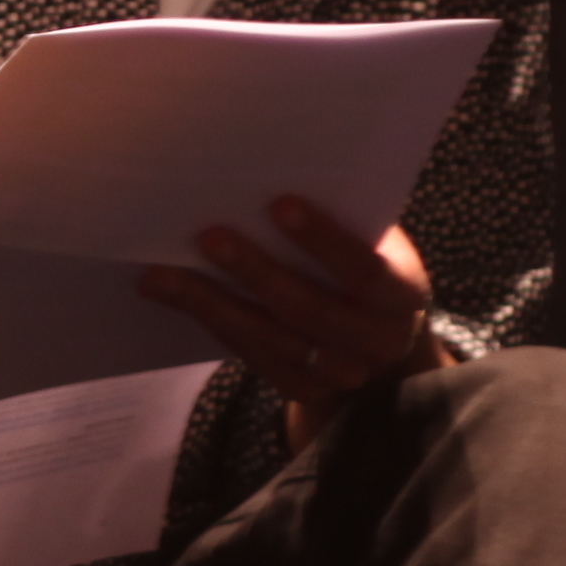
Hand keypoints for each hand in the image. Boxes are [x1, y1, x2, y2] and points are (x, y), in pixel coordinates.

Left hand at [138, 200, 442, 446]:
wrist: (376, 330)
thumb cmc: (365, 261)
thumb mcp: (371, 240)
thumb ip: (339, 221)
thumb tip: (263, 177)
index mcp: (403, 295)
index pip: (364, 269)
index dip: (323, 239)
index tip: (280, 202)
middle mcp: (377, 342)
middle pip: (308, 310)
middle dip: (254, 271)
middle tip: (207, 236)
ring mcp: (340, 373)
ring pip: (271, 340)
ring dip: (211, 304)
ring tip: (162, 273)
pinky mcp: (303, 388)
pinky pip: (252, 358)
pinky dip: (210, 323)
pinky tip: (173, 296)